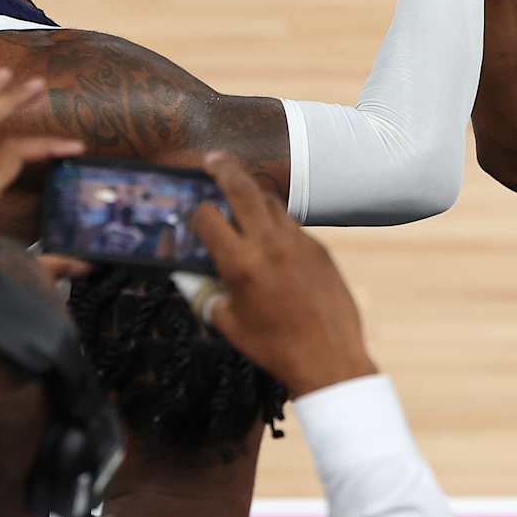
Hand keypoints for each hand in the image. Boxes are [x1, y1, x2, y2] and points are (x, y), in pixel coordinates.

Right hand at [188, 152, 376, 395]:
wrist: (329, 358)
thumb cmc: (273, 347)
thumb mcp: (228, 324)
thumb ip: (204, 295)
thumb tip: (187, 276)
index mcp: (241, 264)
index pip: (208, 217)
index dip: (196, 213)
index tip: (193, 217)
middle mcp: (270, 245)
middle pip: (243, 189)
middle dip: (224, 168)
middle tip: (212, 158)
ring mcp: (299, 243)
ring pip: (271, 204)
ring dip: (253, 198)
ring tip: (241, 200)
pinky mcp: (320, 248)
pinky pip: (293, 226)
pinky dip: (277, 226)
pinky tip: (272, 242)